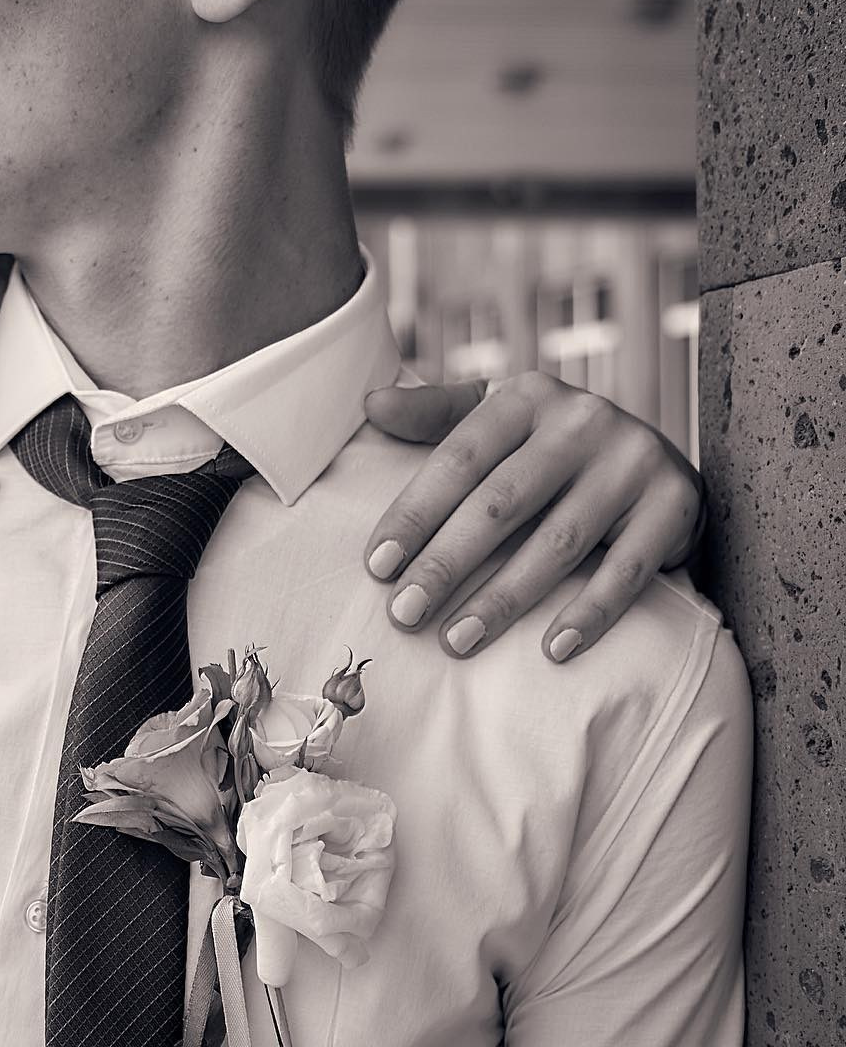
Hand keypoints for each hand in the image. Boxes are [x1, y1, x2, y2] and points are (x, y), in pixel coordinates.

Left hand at [361, 373, 704, 662]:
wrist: (657, 459)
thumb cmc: (549, 447)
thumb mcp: (497, 417)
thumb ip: (437, 415)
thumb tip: (371, 406)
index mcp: (527, 396)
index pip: (459, 459)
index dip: (415, 514)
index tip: (376, 567)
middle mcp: (583, 420)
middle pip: (501, 503)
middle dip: (446, 564)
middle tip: (404, 614)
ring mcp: (634, 460)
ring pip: (558, 543)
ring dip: (503, 599)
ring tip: (457, 641)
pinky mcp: (675, 502)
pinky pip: (628, 570)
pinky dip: (589, 613)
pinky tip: (552, 650)